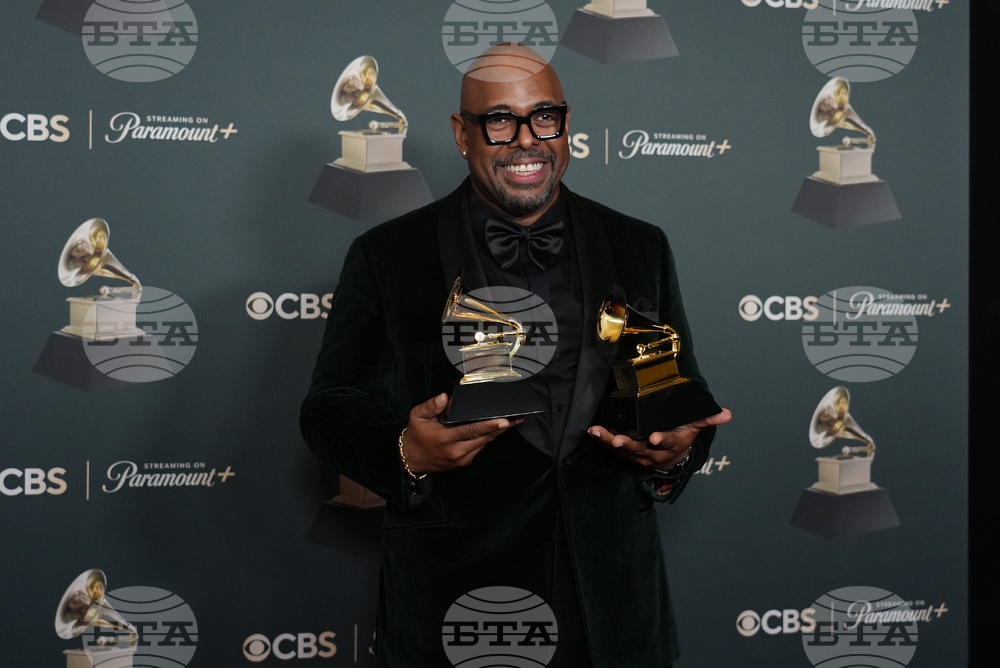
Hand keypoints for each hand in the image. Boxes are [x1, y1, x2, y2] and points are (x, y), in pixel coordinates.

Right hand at [401, 393, 520, 473]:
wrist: (411, 458)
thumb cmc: (417, 434)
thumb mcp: (418, 416)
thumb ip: (431, 406)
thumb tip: (444, 397)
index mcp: (444, 438)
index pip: (471, 430)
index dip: (488, 425)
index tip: (503, 420)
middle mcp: (455, 451)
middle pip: (482, 438)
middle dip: (499, 428)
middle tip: (515, 419)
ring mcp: (461, 459)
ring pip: (483, 444)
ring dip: (496, 433)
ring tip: (511, 423)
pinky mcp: (463, 463)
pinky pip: (479, 449)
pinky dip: (487, 439)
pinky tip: (495, 431)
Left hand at [588, 408, 731, 469]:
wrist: (670, 458)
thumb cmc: (680, 436)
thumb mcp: (694, 427)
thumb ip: (706, 418)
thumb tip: (726, 414)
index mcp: (670, 444)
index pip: (667, 442)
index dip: (661, 440)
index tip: (655, 437)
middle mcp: (653, 452)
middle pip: (639, 448)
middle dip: (628, 443)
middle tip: (616, 439)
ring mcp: (638, 454)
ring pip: (623, 449)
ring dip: (608, 441)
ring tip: (597, 432)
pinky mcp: (626, 452)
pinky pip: (612, 448)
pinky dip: (602, 441)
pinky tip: (592, 432)